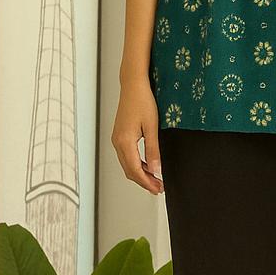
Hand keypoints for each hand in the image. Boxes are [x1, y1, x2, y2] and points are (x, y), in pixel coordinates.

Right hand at [111, 75, 163, 193]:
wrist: (133, 85)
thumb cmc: (143, 101)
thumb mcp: (152, 126)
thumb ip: (153, 150)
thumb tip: (156, 169)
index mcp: (125, 142)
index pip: (135, 170)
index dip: (147, 182)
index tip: (158, 189)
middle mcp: (117, 142)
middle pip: (129, 170)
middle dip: (144, 181)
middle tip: (158, 188)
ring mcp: (116, 139)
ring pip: (127, 164)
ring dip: (140, 174)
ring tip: (155, 179)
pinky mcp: (119, 135)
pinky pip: (126, 156)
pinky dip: (136, 164)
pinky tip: (148, 165)